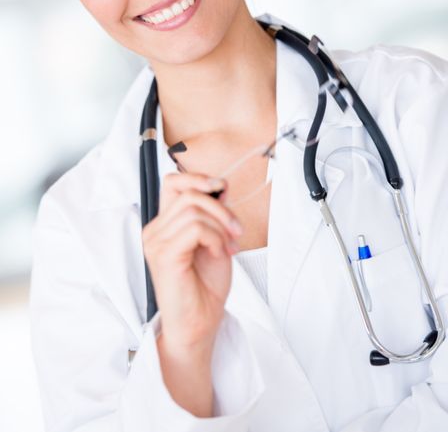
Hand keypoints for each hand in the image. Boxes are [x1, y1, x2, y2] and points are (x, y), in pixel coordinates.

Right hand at [142, 172, 242, 353]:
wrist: (199, 325)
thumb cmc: (204, 289)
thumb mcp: (215, 240)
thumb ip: (213, 214)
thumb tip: (220, 186)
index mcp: (165, 226)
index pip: (173, 182)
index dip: (198, 178)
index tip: (221, 188)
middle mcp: (155, 231)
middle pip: (188, 193)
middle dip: (220, 207)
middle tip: (236, 230)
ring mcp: (156, 242)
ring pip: (193, 208)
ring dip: (221, 225)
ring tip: (228, 246)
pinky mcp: (164, 255)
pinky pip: (195, 228)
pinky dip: (215, 238)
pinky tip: (219, 253)